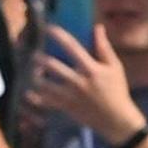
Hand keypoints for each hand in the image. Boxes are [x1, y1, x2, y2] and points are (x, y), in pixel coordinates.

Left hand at [27, 24, 142, 140]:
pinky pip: (46, 102)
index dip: (58, 35)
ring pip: (45, 84)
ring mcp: (71, 96)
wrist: (117, 120)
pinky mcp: (67, 107)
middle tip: (33, 53)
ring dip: (36, 76)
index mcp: (91, 69)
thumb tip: (97, 27)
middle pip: (52, 65)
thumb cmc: (117, 90)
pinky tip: (30, 92)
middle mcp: (79, 81)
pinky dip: (36, 98)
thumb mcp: (115, 67)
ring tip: (33, 71)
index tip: (48, 27)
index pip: (72, 47)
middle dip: (39, 57)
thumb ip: (104, 47)